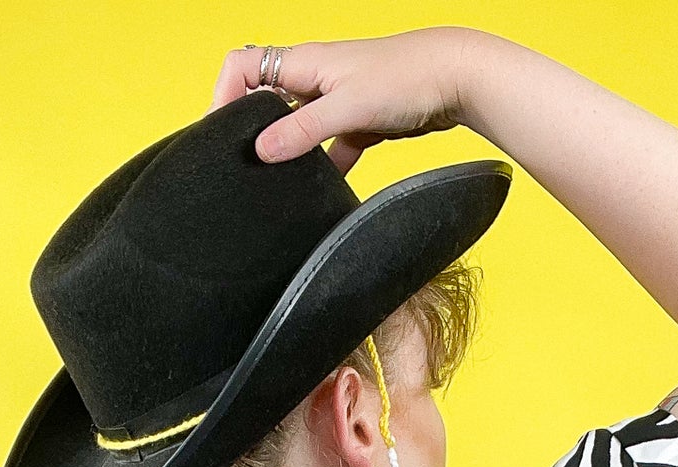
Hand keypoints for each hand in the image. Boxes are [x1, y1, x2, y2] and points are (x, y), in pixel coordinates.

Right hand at [210, 29, 481, 174]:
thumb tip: (261, 151)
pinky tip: (328, 191)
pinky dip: (326, 168)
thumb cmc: (406, 77)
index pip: (243, 67)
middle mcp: (315, 78)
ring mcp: (337, 100)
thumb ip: (303, 130)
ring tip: (281, 182)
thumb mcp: (348, 107)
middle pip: (265, 99)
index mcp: (303, 63)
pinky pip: (330, 148)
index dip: (223, 95)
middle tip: (245, 164)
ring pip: (298, 127)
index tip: (220, 134)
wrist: (457, 77)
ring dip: (289, 152)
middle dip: (251, 129)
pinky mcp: (358, 122)